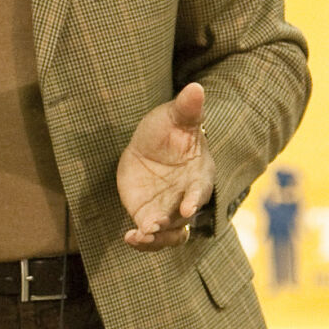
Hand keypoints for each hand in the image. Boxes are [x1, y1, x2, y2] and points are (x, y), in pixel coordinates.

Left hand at [116, 82, 214, 250]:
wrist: (151, 144)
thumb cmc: (170, 128)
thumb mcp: (175, 116)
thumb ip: (187, 109)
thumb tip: (196, 88)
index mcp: (199, 175)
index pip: (200, 190)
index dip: (194, 199)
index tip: (186, 208)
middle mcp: (187, 198)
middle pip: (183, 221)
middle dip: (169, 227)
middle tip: (151, 227)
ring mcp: (169, 211)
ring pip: (169, 235)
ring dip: (155, 240)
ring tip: (138, 236)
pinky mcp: (150, 217)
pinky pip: (150, 235)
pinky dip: (142, 240)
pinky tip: (127, 237)